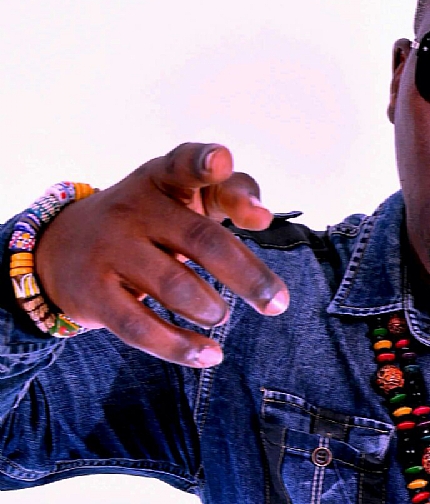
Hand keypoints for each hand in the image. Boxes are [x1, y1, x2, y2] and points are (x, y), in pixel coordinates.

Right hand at [34, 143, 288, 366]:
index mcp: (162, 178)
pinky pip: (140, 327)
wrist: (64, 246)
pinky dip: (180, 347)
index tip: (222, 162)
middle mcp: (134, 208)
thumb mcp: (185, 195)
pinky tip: (210, 355)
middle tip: (278, 303)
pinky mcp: (93, 293)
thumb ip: (232, 194)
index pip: (184, 163)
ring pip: (173, 286)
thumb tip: (262, 216)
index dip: (204, 162)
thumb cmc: (151, 218)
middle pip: (200, 240)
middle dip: (247, 275)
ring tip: (222, 315)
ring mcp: (110, 250)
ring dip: (210, 309)